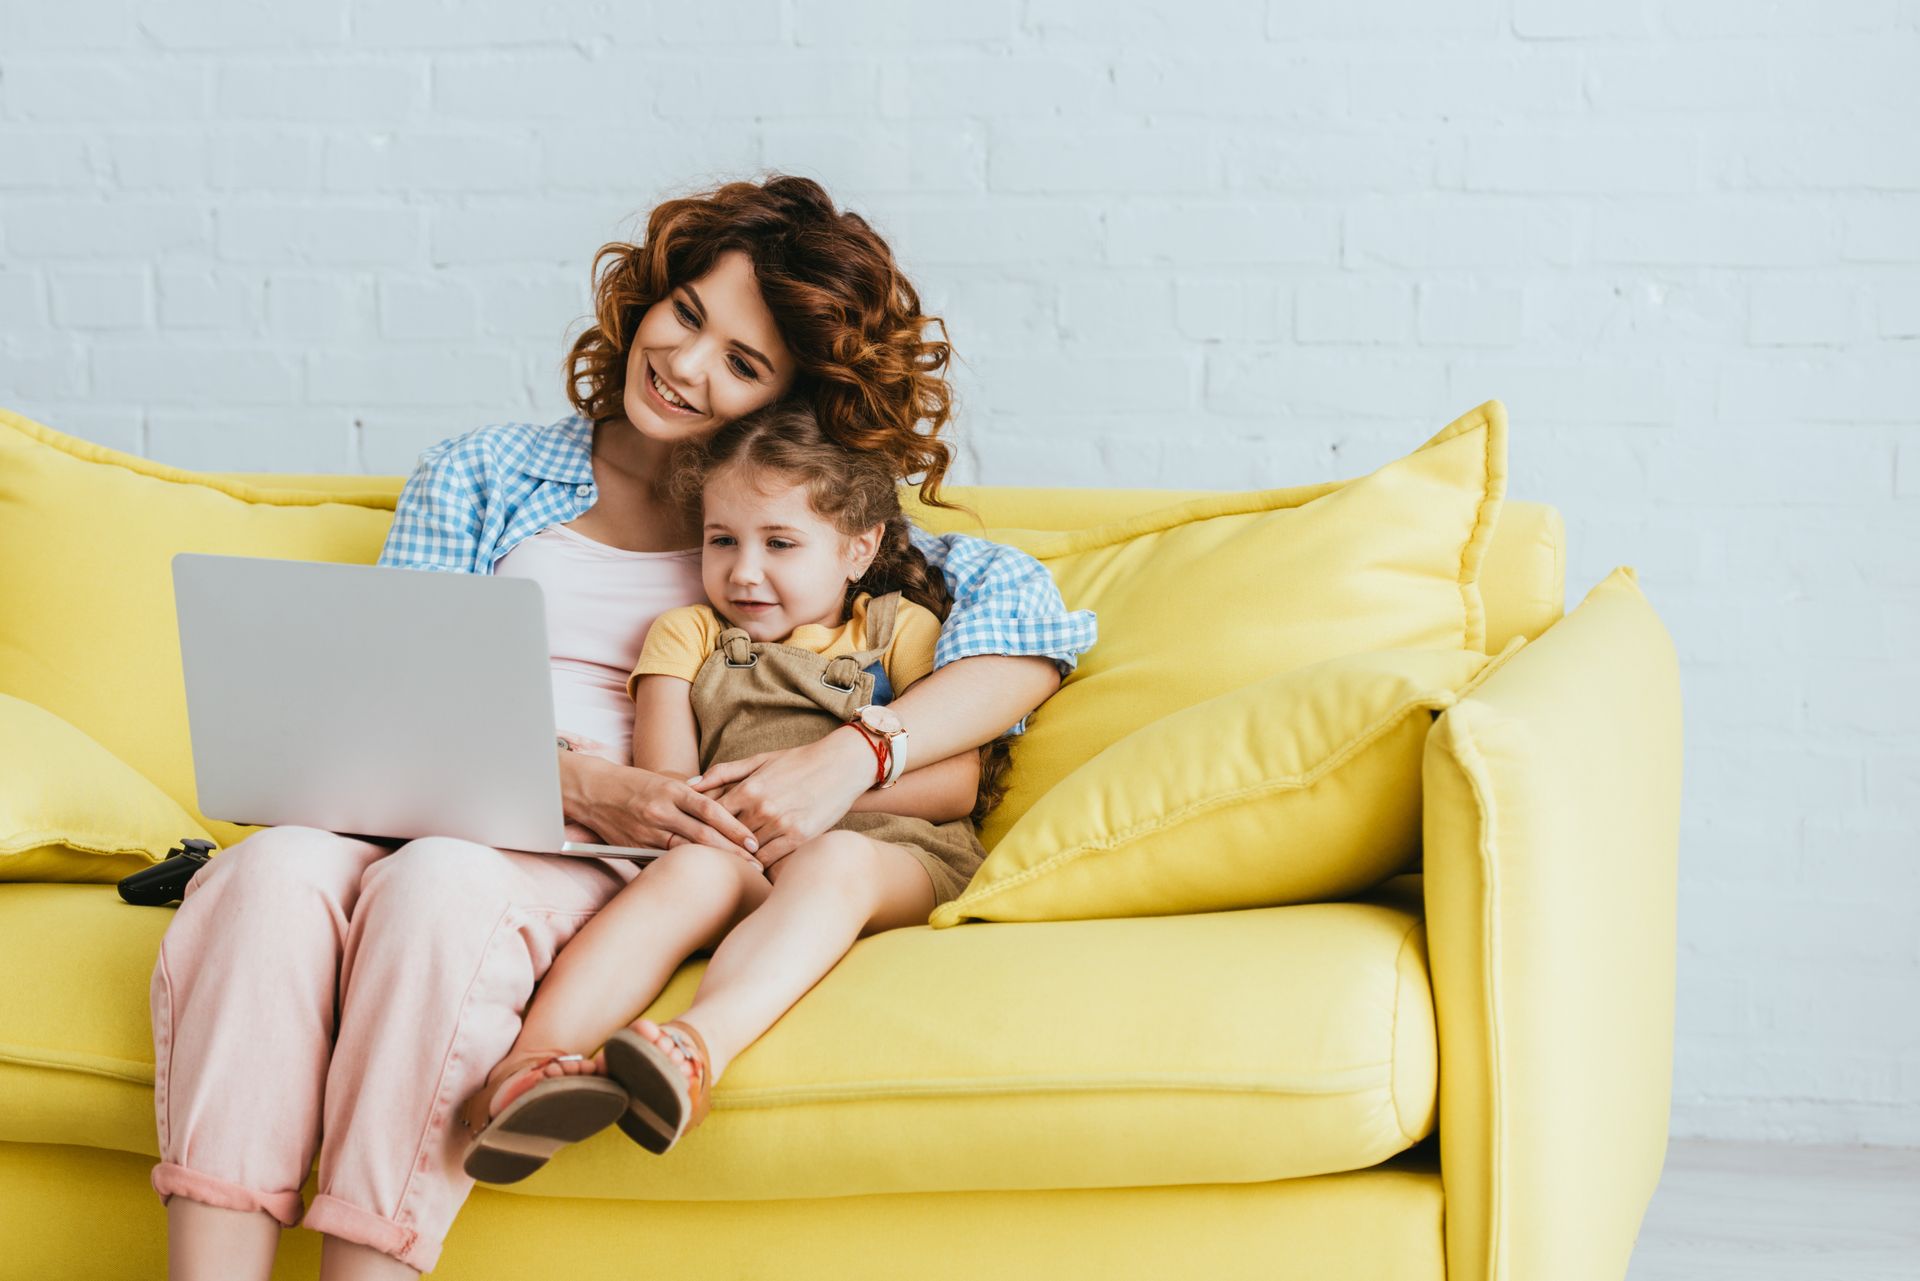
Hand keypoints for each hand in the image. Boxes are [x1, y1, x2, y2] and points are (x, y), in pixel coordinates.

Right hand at [560, 751, 760, 864]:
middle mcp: (661, 811)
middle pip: (703, 834)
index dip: (734, 827)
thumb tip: (726, 814)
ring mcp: (647, 831)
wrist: (595, 791)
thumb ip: (693, 798)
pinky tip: (702, 879)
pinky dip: (685, 869)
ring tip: (736, 875)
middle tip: (756, 865)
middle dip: (732, 851)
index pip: (710, 810)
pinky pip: (664, 861)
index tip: (753, 841)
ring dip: (712, 863)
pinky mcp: (636, 847)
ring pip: (686, 851)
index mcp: (673, 791)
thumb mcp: (667, 783)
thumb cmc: (637, 785)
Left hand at [689, 727, 874, 869]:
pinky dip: (758, 866)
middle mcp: (762, 807)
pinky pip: (770, 859)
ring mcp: (781, 824)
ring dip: (735, 860)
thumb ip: (723, 772)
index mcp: (749, 788)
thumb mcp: (759, 760)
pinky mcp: (799, 836)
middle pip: (726, 837)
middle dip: (713, 847)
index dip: (698, 828)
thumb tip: (690, 786)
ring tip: (720, 869)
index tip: (690, 837)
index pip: (711, 816)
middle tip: (697, 860)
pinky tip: (751, 869)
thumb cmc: (798, 761)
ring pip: (746, 851)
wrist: (841, 764)